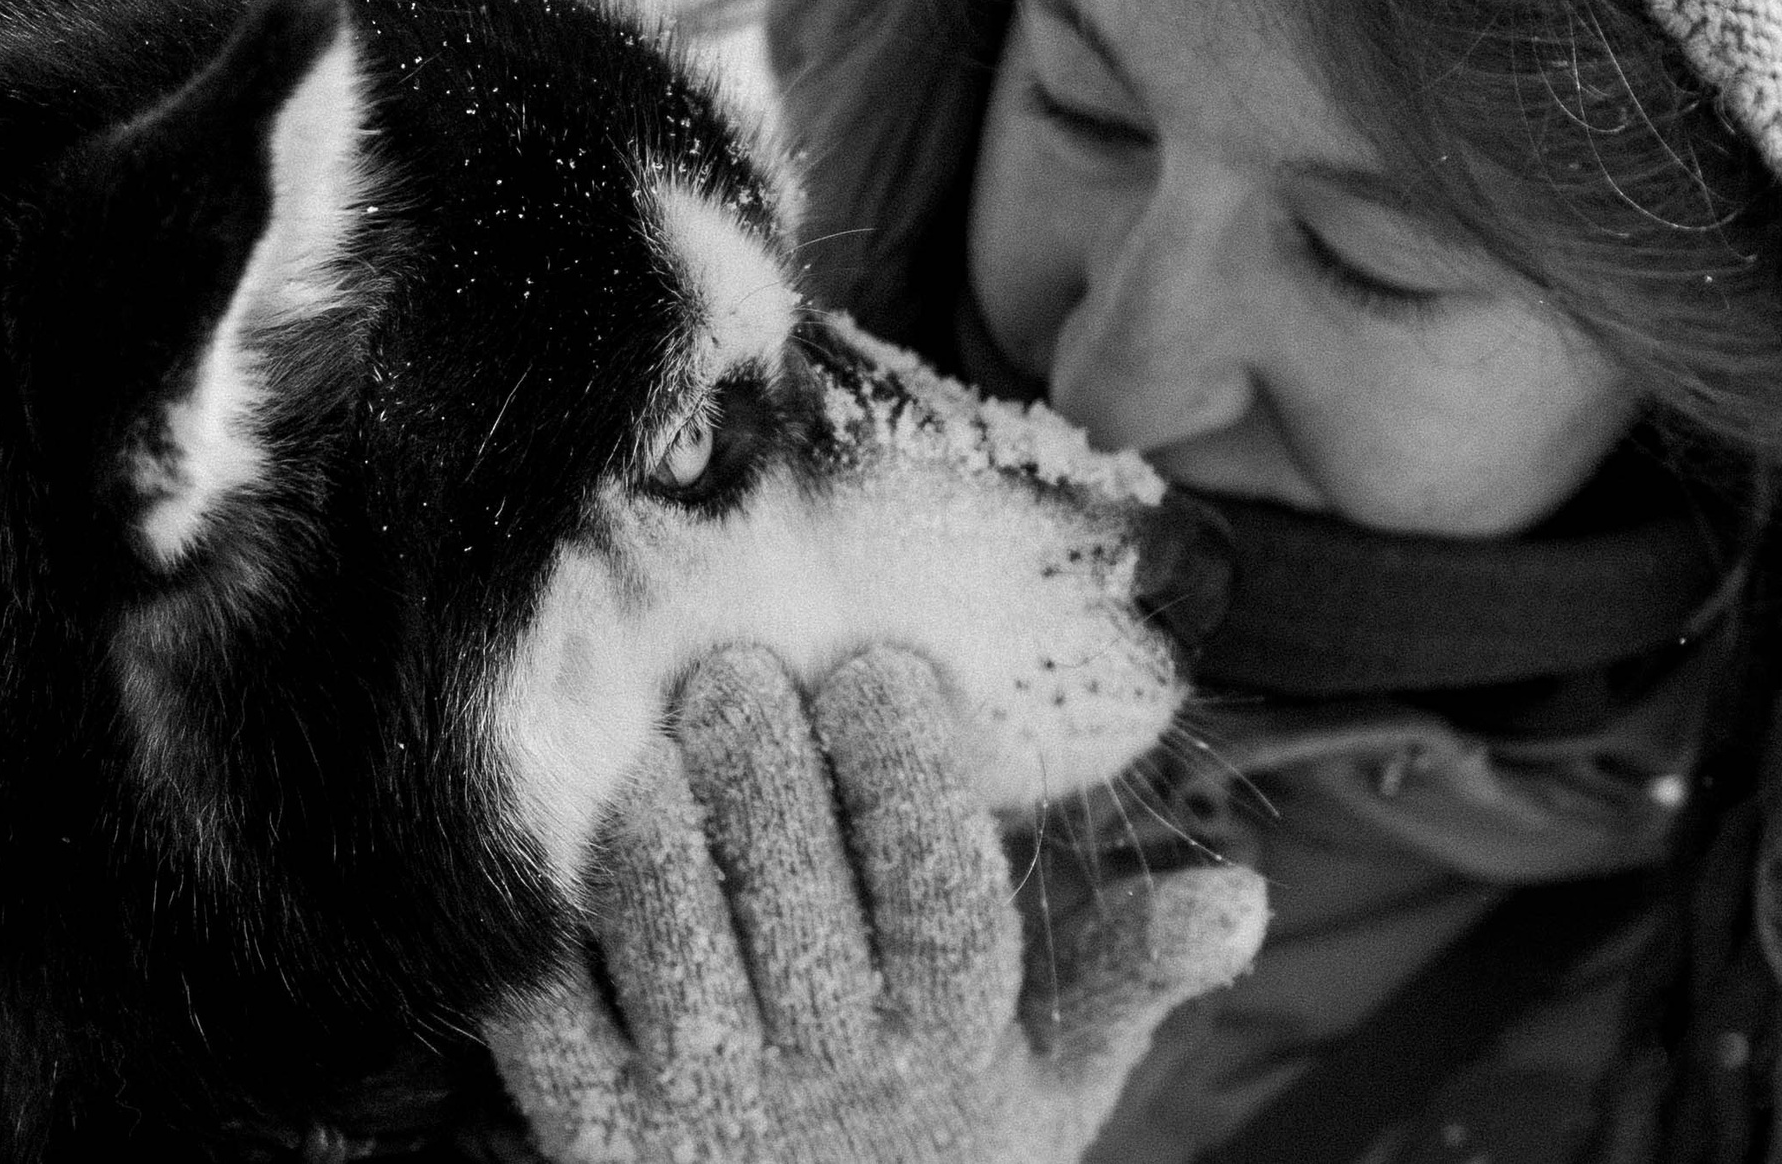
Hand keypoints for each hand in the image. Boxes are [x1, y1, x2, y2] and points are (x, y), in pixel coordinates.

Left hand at [486, 645, 1266, 1163]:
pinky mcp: (598, 1142)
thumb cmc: (945, 1155)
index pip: (942, 894)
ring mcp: (709, 1115)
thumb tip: (1241, 894)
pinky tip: (541, 842)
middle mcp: (835, 1081)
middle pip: (799, 898)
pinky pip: (550, 1026)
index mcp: (957, 1049)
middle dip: (766, 765)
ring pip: (673, 947)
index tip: (881, 668)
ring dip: (658, 830)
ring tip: (652, 741)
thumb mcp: (1055, 1087)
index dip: (909, 772)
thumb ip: (1127, 975)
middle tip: (740, 667)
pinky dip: (540, 933)